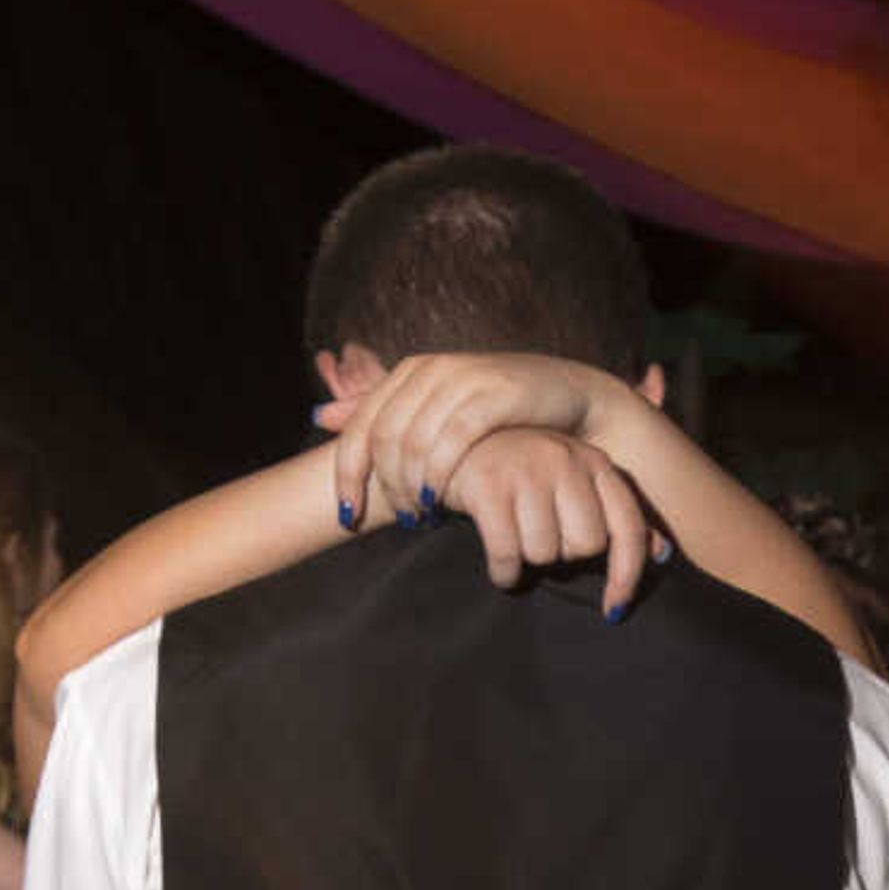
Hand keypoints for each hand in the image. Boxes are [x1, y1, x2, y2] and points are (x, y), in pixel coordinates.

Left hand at [324, 353, 611, 538]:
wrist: (569, 395)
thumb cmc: (499, 410)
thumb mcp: (434, 408)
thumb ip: (380, 412)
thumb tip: (319, 418)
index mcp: (410, 372)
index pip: (362, 427)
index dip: (347, 475)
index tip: (347, 516)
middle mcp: (431, 369)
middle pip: (384, 438)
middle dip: (385, 487)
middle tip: (400, 520)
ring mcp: (462, 379)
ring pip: (414, 442)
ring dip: (411, 487)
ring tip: (420, 517)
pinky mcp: (495, 394)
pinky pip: (452, 440)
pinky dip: (440, 474)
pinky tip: (440, 501)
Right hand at [434, 428, 666, 614]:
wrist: (457, 443)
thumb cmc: (525, 473)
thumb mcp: (576, 483)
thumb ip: (616, 516)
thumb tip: (662, 552)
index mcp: (595, 462)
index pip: (627, 527)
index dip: (627, 576)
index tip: (613, 609)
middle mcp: (566, 460)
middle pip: (584, 546)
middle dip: (562, 555)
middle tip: (541, 537)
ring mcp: (526, 469)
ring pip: (544, 553)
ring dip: (528, 559)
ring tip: (515, 536)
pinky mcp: (488, 486)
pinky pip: (507, 555)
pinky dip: (503, 572)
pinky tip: (500, 564)